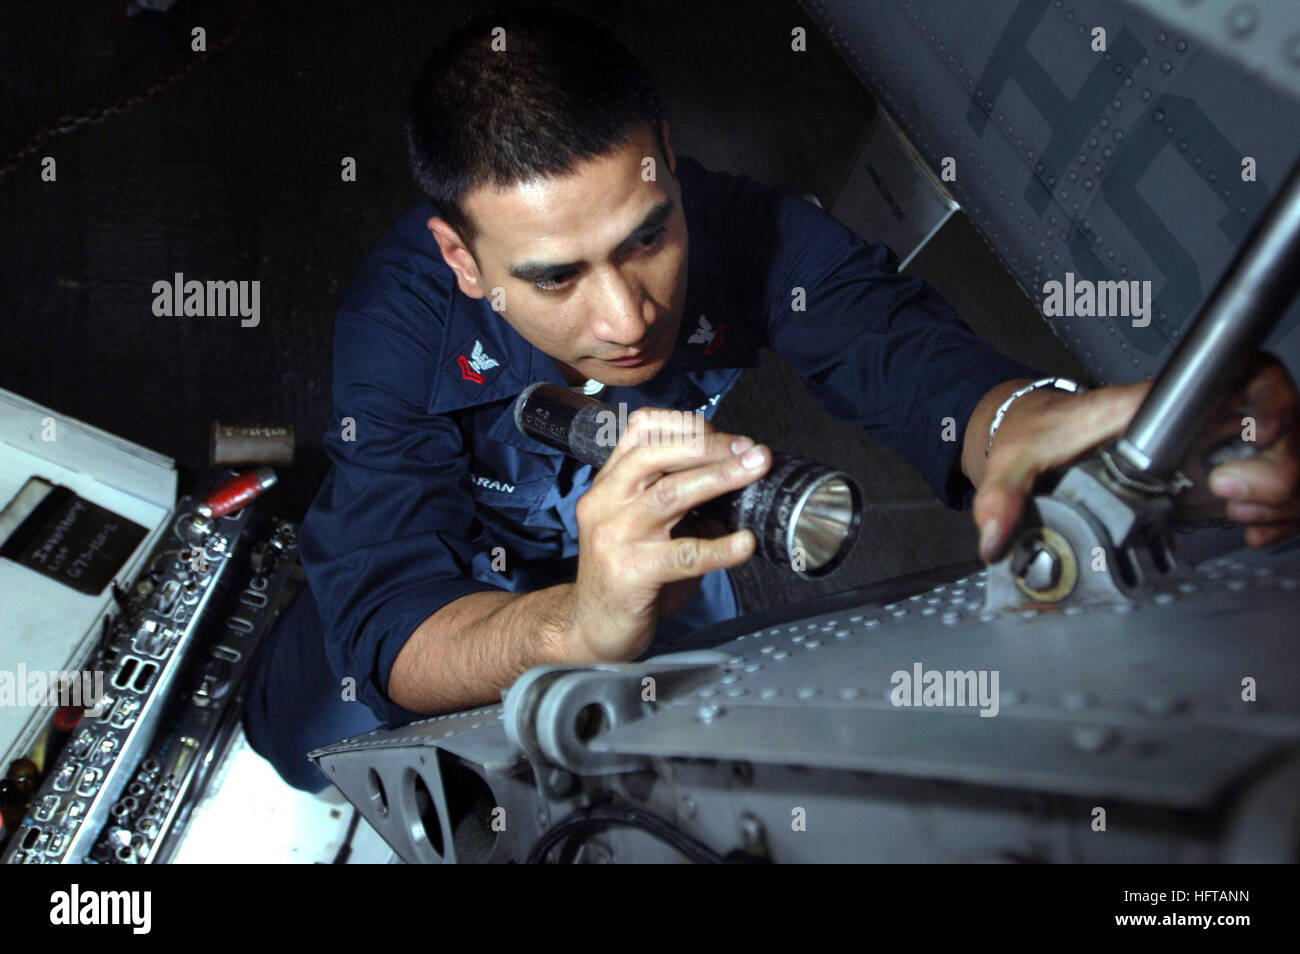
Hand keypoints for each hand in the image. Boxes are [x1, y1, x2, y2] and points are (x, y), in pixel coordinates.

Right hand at [564, 408, 770, 660]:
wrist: (588, 627)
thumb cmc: (623, 572)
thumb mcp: (641, 522)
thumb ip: (672, 495)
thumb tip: (732, 473)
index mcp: (609, 484)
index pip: (641, 431)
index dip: (687, 426)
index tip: (726, 434)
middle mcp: (606, 502)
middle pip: (655, 454)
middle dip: (708, 445)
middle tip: (750, 448)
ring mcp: (616, 537)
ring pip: (669, 494)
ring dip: (719, 477)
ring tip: (754, 470)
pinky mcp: (631, 574)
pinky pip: (682, 555)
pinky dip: (719, 547)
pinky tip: (744, 543)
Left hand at [972, 352, 1299, 561]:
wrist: (1026, 432)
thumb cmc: (1029, 432)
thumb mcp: (1009, 461)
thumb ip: (999, 498)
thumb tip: (995, 538)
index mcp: (1143, 408)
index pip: (1235, 376)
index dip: (1269, 400)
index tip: (1264, 434)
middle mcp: (1186, 420)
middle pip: (1277, 424)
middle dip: (1276, 471)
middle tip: (1234, 500)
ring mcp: (1203, 446)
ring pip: (1280, 457)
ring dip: (1277, 495)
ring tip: (1242, 518)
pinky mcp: (1205, 473)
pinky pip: (1264, 484)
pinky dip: (1272, 510)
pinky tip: (1248, 528)